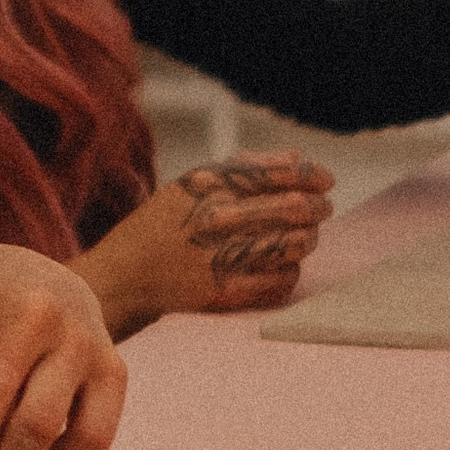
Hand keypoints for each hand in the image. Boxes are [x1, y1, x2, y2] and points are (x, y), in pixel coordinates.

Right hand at [79, 153, 335, 334]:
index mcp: (207, 184)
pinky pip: (281, 279)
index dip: (312, 175)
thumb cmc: (162, 224)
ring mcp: (220, 256)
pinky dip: (292, 270)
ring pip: (293, 244)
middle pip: (293, 208)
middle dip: (317, 207)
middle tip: (322, 209)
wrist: (124, 276)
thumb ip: (243, 168)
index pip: (276, 173)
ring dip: (308, 238)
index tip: (325, 180)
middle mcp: (214, 217)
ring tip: (305, 235)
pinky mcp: (225, 292)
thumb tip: (297, 158)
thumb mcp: (191, 183)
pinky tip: (286, 264)